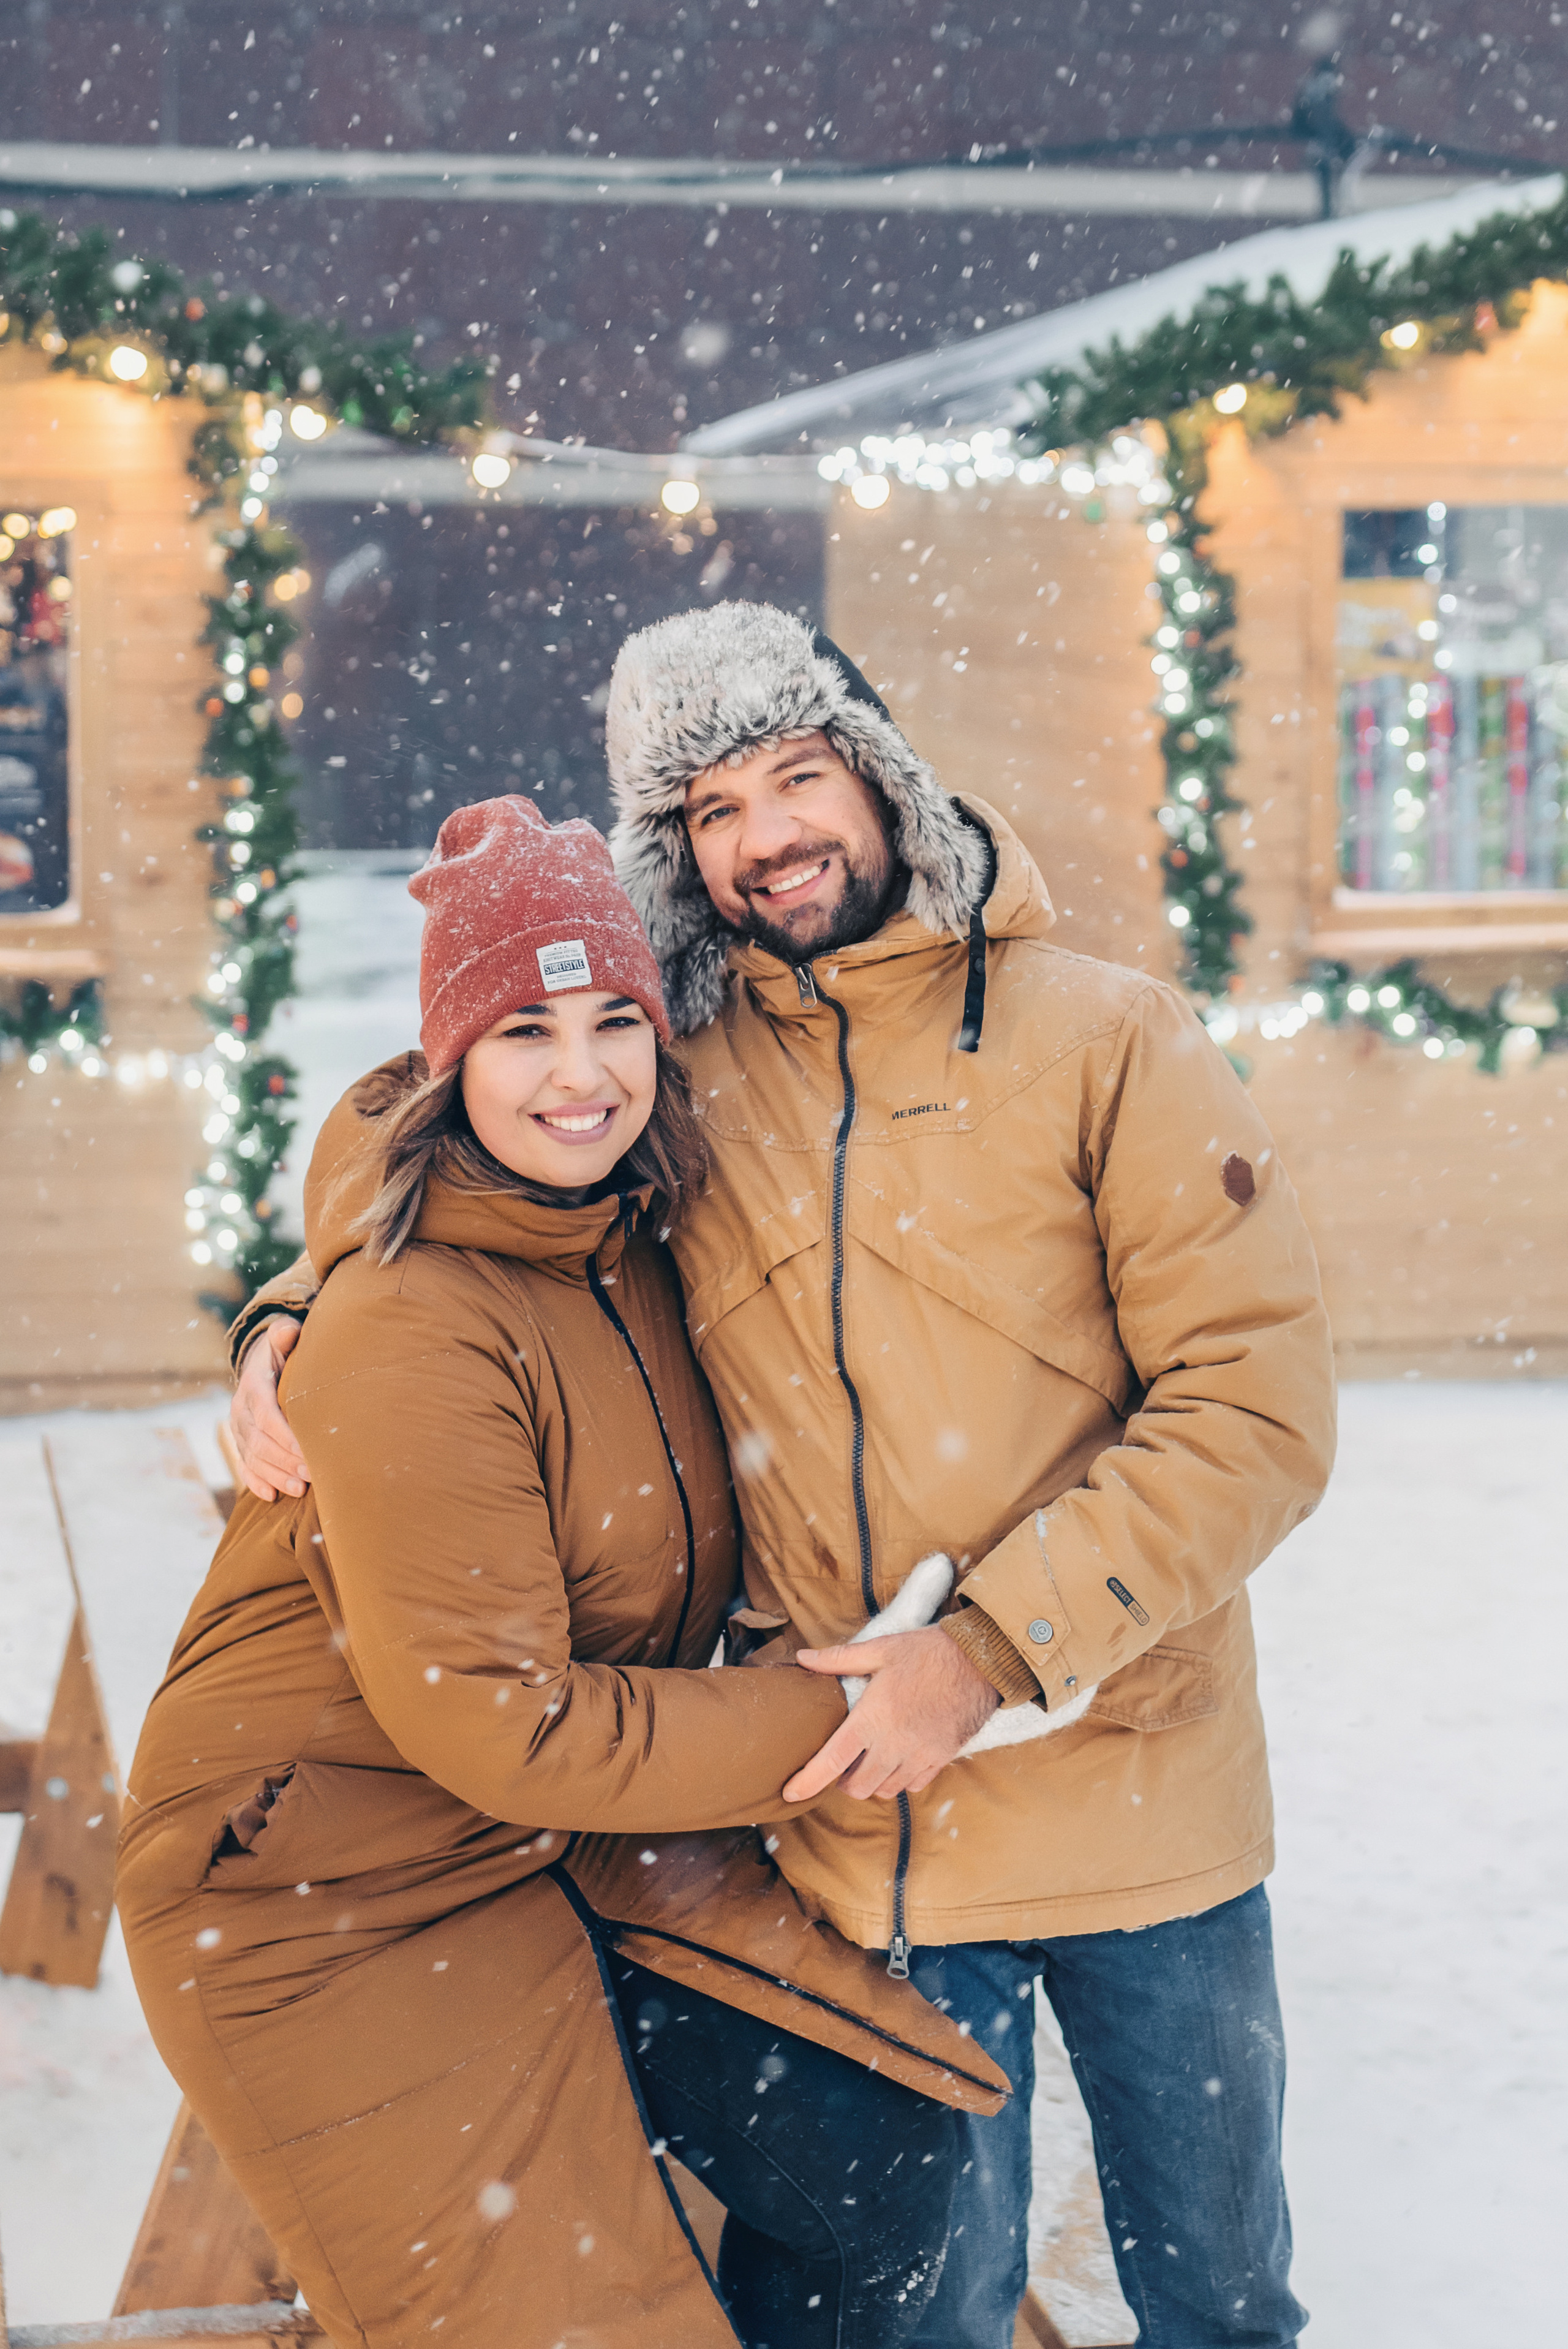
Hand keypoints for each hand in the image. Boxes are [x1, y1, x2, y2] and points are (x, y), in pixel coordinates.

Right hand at [230, 1319, 309, 1501]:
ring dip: (274, 1475)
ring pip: (252, 1456)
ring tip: (299, 1489)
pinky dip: (256, 1481)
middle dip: (284, 1461)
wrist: (260, 1362)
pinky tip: (271, 1496)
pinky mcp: (240, 1441)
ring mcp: (238, 1428)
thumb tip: (288, 1331)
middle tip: (311, 1475)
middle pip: (259, 1441)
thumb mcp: (282, 1339)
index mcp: (253, 1385)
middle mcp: (241, 1409)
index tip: (309, 1452)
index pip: (267, 1415)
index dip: (286, 1436)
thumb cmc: (282, 1353)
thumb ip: (285, 1334)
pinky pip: (244, 1464)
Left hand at [782, 1626, 1000, 1803]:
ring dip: (871, 1782)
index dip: (807, 1781)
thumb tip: (803, 1659)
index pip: (832, 1761)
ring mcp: (919, 1755)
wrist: (979, 1661)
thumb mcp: (881, 1649)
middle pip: (857, 1786)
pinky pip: (913, 1785)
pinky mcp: (940, 1759)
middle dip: (844, 1781)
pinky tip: (898, 1759)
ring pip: (885, 1790)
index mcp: (873, 1718)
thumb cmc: (927, 1652)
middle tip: (842, 1764)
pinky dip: (899, 1780)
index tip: (789, 1793)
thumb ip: (839, 1659)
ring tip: (869, 1761)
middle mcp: (894, 1744)